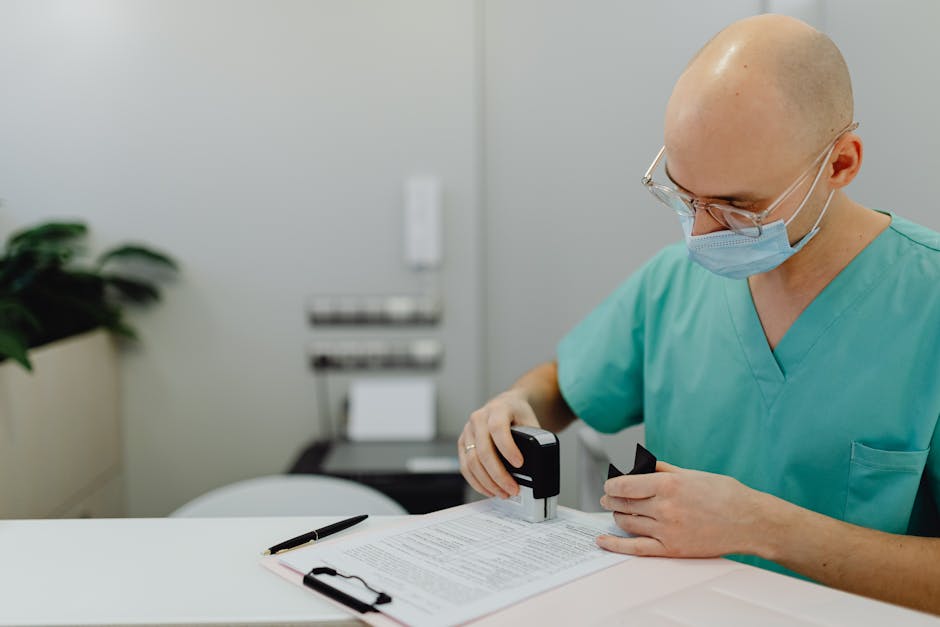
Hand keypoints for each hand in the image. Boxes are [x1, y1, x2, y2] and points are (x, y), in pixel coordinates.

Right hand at [458, 390, 541, 498]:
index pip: (498, 428)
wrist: (505, 405)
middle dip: (498, 474)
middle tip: (513, 488)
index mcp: (498, 409)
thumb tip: (537, 468)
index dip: (507, 448)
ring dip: (488, 482)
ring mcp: (468, 431)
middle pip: (483, 450)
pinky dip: (477, 482)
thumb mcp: (530, 421)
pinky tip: (489, 490)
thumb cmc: (518, 414)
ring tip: (503, 493)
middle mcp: (478, 419)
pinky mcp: (462, 443)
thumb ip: (533, 440)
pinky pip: (465, 467)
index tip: (519, 464)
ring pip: (472, 462)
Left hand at [597, 461, 769, 557]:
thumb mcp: (691, 474)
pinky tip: (603, 540)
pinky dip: (616, 544)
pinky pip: (636, 548)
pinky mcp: (672, 549)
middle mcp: (665, 508)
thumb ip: (661, 471)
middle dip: (611, 499)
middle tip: (607, 496)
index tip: (609, 484)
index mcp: (669, 485)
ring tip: (616, 510)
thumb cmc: (726, 495)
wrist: (750, 522)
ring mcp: (667, 530)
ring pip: (628, 523)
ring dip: (616, 515)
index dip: (611, 484)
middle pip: (624, 503)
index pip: (625, 484)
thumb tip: (639, 468)